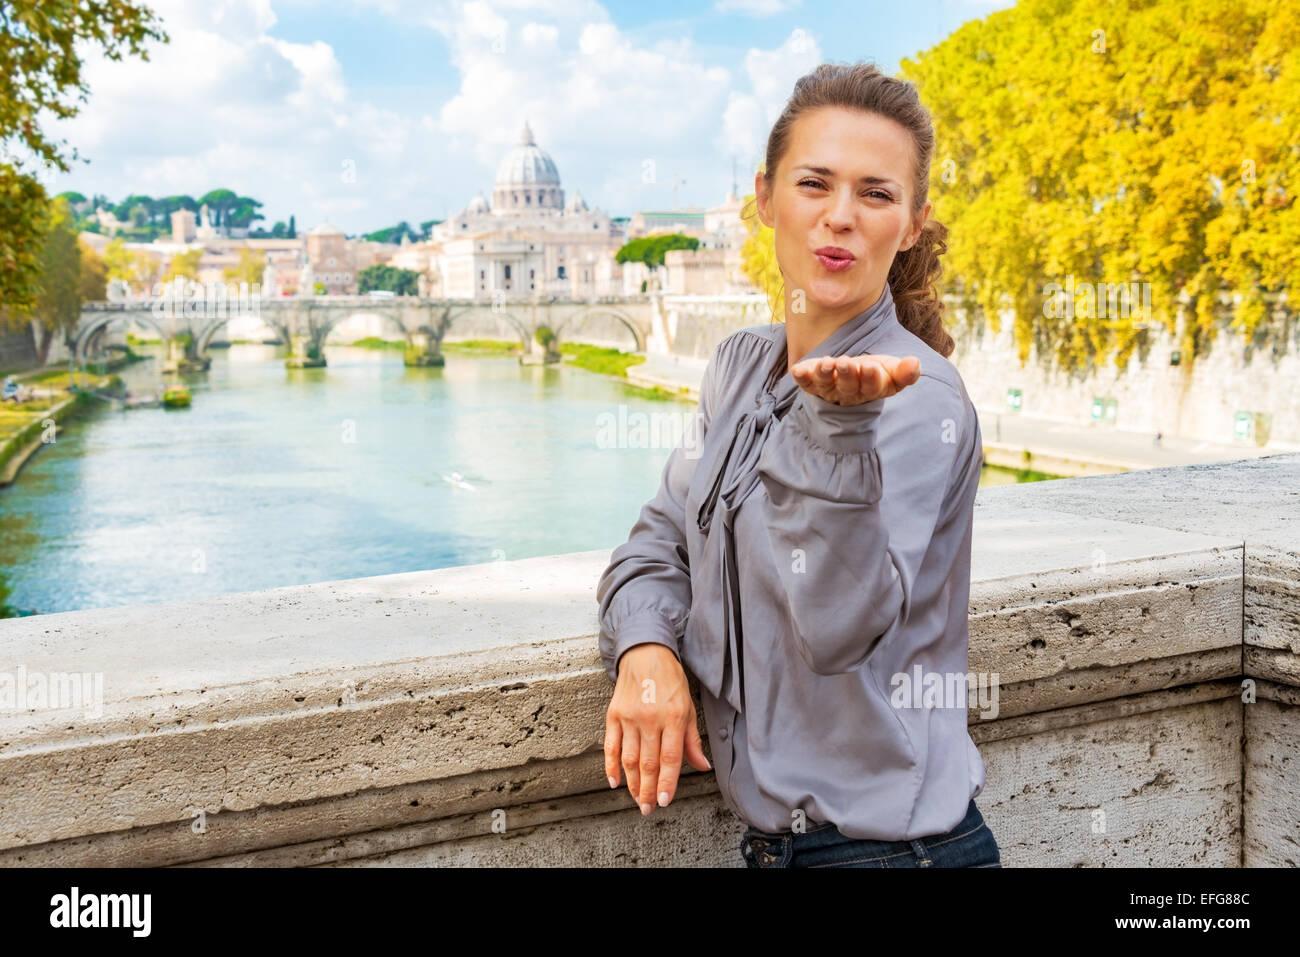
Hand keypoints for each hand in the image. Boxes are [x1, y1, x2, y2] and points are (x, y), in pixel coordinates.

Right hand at [605, 643, 711, 815]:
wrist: (645, 653)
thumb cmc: (671, 680)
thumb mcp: (689, 706)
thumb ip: (692, 739)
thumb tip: (702, 766)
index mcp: (674, 717)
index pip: (670, 758)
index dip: (667, 783)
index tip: (663, 802)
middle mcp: (651, 718)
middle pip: (648, 764)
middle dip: (648, 791)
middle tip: (648, 810)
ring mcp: (630, 717)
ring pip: (630, 759)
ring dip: (633, 784)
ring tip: (636, 800)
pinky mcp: (614, 714)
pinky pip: (611, 746)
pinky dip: (611, 766)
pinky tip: (615, 782)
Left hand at [791, 353, 920, 405]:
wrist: (852, 377)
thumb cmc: (875, 373)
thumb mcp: (892, 371)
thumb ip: (904, 371)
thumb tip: (915, 363)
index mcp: (871, 390)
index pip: (872, 387)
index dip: (871, 378)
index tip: (871, 367)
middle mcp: (848, 393)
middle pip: (848, 387)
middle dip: (847, 375)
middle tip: (846, 363)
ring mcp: (829, 389)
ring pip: (826, 385)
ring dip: (825, 374)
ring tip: (826, 363)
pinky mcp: (812, 383)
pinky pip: (805, 382)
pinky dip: (801, 377)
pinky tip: (797, 370)